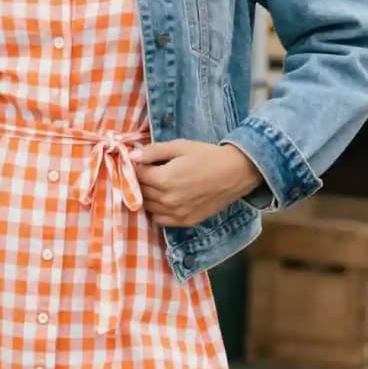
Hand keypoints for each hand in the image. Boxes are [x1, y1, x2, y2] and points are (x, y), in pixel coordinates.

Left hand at [129, 139, 261, 226]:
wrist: (235, 173)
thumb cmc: (208, 156)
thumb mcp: (180, 146)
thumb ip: (153, 151)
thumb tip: (132, 155)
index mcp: (164, 179)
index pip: (136, 175)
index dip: (136, 166)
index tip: (141, 161)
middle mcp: (167, 200)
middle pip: (141, 192)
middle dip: (140, 180)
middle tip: (148, 171)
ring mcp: (176, 213)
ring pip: (147, 207)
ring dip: (147, 196)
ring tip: (156, 184)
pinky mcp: (185, 221)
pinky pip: (160, 220)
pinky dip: (157, 210)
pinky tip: (164, 199)